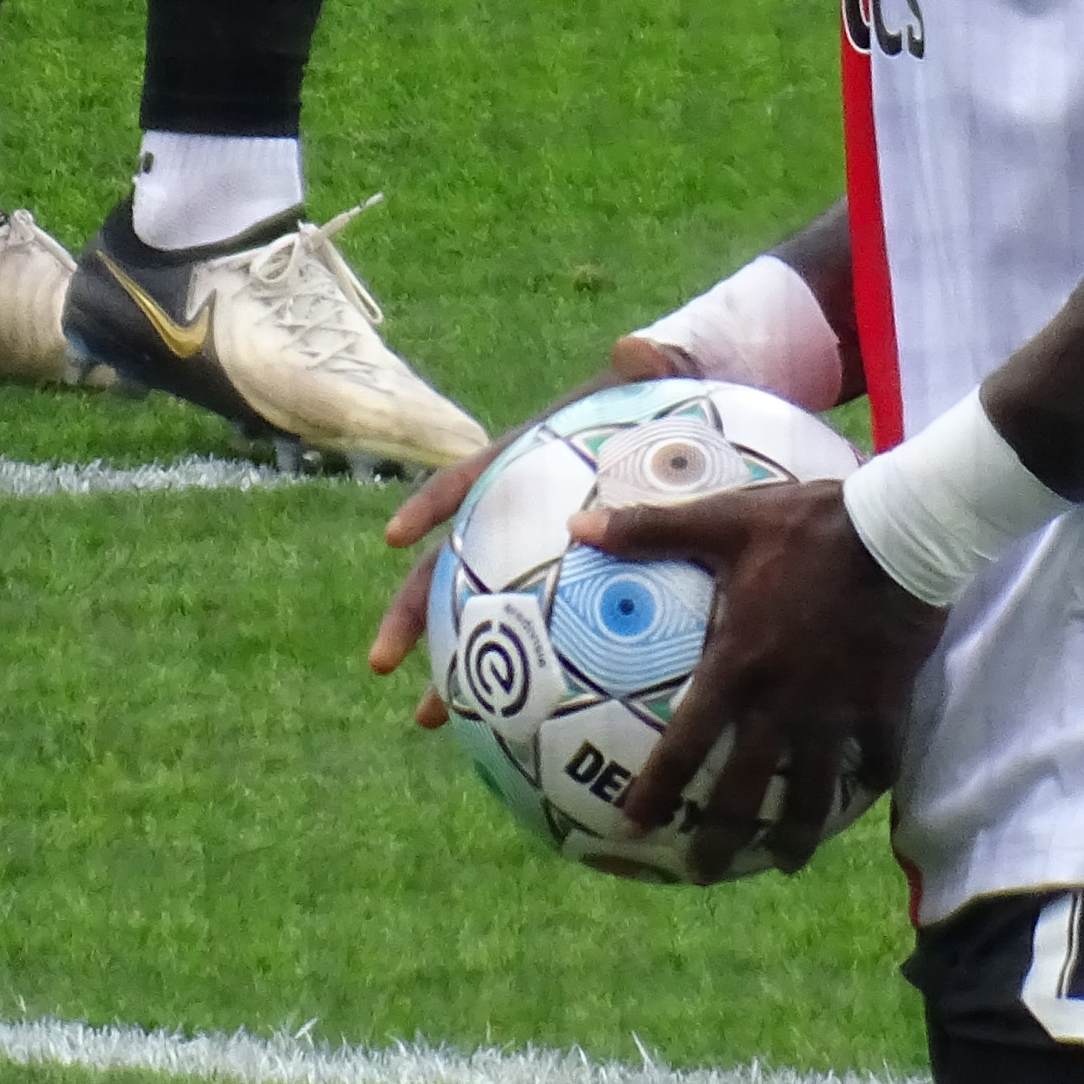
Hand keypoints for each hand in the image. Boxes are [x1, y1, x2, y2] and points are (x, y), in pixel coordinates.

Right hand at [362, 335, 714, 724]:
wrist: (699, 436)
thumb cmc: (676, 407)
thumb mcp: (668, 384)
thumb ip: (654, 367)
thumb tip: (638, 346)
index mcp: (530, 460)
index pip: (472, 479)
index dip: (431, 503)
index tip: (396, 538)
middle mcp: (519, 515)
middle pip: (453, 565)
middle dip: (412, 611)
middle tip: (384, 661)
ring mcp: (538, 560)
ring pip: (484, 617)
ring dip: (452, 666)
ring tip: (430, 718)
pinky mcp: (569, 595)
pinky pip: (542, 644)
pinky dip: (526, 686)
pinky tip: (517, 737)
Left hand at [570, 479, 942, 880]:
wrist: (900, 531)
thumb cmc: (807, 526)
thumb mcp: (723, 520)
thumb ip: (649, 530)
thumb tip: (578, 524)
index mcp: (738, 667)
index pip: (684, 746)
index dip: (656, 793)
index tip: (633, 829)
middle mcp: (783, 704)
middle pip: (744, 794)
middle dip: (720, 842)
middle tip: (701, 872)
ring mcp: (836, 711)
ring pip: (813, 795)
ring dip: (795, 837)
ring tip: (786, 862)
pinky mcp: (885, 704)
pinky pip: (879, 760)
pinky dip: (869, 783)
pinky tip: (862, 796)